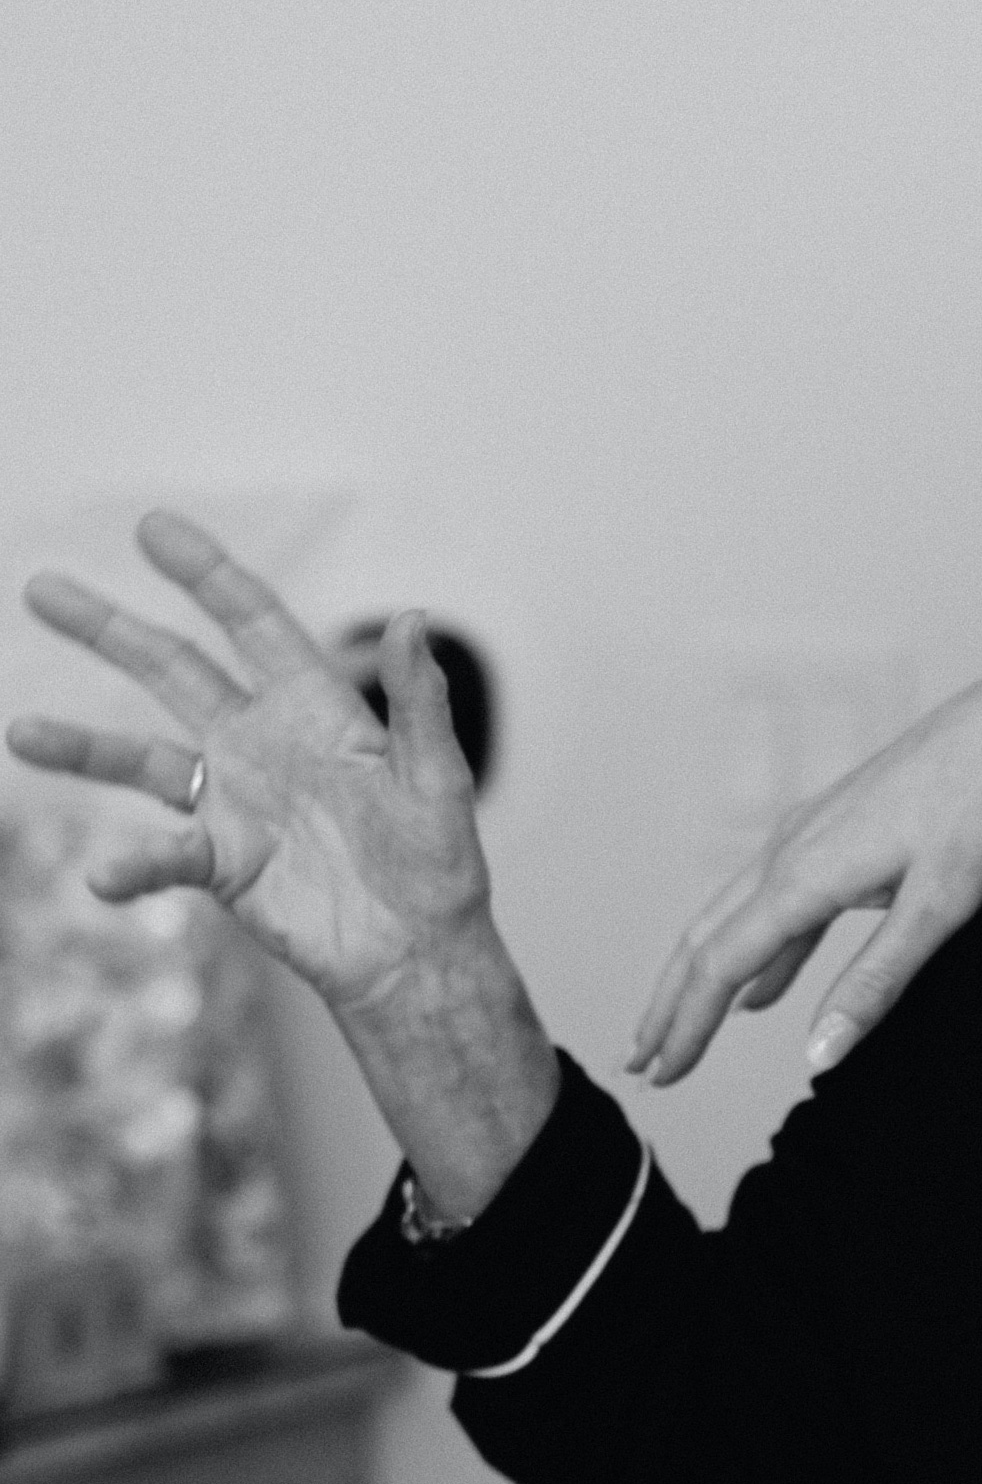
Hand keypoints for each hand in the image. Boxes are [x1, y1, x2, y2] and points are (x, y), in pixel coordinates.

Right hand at [10, 511, 493, 1023]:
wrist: (419, 955)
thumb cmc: (438, 865)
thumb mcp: (436, 780)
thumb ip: (419, 704)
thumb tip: (415, 618)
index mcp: (315, 709)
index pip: (252, 624)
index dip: (206, 575)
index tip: (153, 528)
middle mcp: (261, 743)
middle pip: (173, 670)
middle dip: (109, 630)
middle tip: (41, 589)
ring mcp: (235, 801)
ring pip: (142, 759)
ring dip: (82, 747)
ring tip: (21, 734)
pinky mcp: (223, 863)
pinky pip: (164, 856)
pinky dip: (132, 865)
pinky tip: (103, 875)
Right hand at [632, 638, 981, 1084]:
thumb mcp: (939, 909)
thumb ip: (875, 985)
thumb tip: (816, 1058)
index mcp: (804, 875)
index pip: (720, 967)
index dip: (686, 1028)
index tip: (659, 1078)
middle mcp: (788, 850)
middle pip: (705, 939)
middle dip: (669, 1006)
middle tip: (641, 1066)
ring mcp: (807, 834)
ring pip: (730, 916)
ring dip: (701, 978)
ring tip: (679, 1030)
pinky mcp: (834, 829)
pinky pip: (773, 902)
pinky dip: (754, 953)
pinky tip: (761, 991)